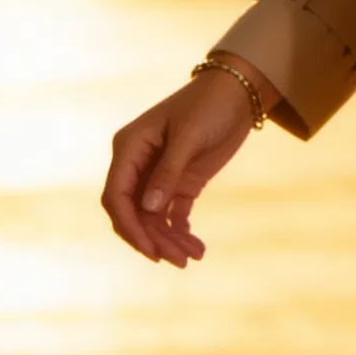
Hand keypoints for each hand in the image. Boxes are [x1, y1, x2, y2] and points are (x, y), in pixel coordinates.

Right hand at [101, 56, 276, 267]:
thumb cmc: (209, 105)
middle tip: (177, 261)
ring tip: (191, 258)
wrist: (239, 93)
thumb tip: (148, 209)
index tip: (149, 250)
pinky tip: (196, 248)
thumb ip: (168, 172)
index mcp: (129, 148)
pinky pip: (172, 216)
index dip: (128, 225)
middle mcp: (138, 164)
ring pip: (152, 219)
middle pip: (132, 213)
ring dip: (168, 241)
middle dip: (151, 239)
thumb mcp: (189, 136)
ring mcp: (159, 176)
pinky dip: (180, 233)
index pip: (116, 195)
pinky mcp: (180, 183)